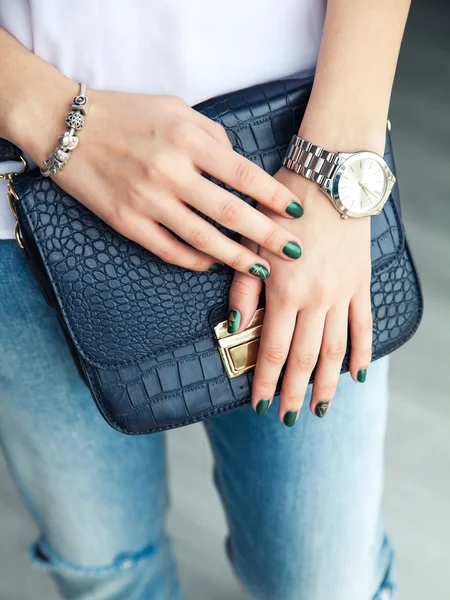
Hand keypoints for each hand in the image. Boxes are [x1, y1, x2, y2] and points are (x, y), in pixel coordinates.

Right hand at [22, 82, 303, 275]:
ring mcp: (147, 200)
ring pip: (202, 239)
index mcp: (186, 139)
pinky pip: (168, 249)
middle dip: (267, 235)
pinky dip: (195, 261)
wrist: (65, 126)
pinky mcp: (127, 222)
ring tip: (261, 268)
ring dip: (236, 257)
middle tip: (293, 251)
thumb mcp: (174, 108)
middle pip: (229, 212)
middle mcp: (169, 172)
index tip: (296, 211)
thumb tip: (238, 163)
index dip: (274, 196)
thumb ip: (211, 134)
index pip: (242, 174)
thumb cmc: (125, 113)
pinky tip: (214, 265)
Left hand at [228, 168, 371, 422]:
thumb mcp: (251, 238)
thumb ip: (244, 285)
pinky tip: (357, 374)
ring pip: (336, 351)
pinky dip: (362, 352)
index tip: (257, 405)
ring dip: (327, 384)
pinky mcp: (360, 284)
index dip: (263, 381)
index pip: (271, 349)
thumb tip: (236, 324)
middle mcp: (316, 299)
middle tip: (286, 418)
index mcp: (284, 290)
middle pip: (304, 359)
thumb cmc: (284, 203)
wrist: (331, 174)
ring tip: (320, 408)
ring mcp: (342, 293)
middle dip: (292, 392)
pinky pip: (364, 325)